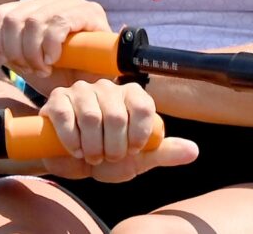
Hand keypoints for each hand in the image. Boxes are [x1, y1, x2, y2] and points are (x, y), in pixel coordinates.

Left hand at [0, 0, 110, 81]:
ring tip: (43, 69)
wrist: (89, 91)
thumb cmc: (58, 76)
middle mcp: (51, 1)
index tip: (6, 63)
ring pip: (34, 21)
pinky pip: (59, 23)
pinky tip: (54, 60)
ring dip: (33, 52)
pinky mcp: (90, 12)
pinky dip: (50, 46)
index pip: (0, 14)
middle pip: (14, 19)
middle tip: (29, 70)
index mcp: (32, 9)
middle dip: (16, 51)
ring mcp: (72, 3)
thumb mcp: (22, 65)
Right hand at [35, 79, 197, 181]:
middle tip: (108, 157)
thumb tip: (194, 151)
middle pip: (117, 116)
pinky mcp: (58, 100)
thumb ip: (165, 153)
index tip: (132, 151)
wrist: (73, 163)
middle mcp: (108, 88)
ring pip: (91, 117)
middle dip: (113, 147)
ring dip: (93, 147)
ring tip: (92, 156)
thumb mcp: (139, 159)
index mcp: (132, 95)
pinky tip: (76, 150)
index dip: (138, 135)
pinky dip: (72, 140)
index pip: (143, 107)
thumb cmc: (109, 157)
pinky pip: (66, 117)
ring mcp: (82, 91)